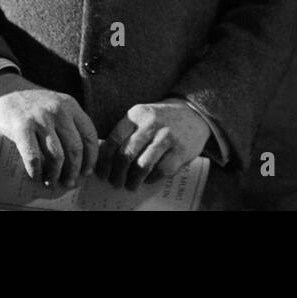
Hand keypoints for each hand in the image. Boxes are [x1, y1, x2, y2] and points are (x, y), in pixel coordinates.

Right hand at [0, 75, 98, 188]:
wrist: (4, 91)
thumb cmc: (33, 105)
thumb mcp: (56, 106)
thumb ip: (68, 124)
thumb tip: (80, 158)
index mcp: (71, 105)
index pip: (89, 134)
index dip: (91, 157)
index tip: (87, 171)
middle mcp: (58, 110)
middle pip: (75, 148)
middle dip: (74, 170)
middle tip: (70, 182)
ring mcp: (40, 118)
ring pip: (57, 155)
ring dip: (56, 174)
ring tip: (52, 182)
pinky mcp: (21, 128)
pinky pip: (34, 156)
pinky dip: (37, 171)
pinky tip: (36, 176)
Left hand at [96, 100, 211, 190]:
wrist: (194, 112)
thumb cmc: (161, 119)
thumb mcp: (141, 117)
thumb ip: (125, 133)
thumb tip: (104, 159)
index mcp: (136, 114)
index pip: (113, 140)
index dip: (104, 161)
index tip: (102, 173)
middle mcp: (151, 123)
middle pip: (125, 155)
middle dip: (117, 174)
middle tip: (115, 182)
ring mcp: (167, 136)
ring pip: (142, 165)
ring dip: (133, 180)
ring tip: (130, 185)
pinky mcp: (180, 150)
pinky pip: (160, 170)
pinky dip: (151, 179)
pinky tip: (148, 179)